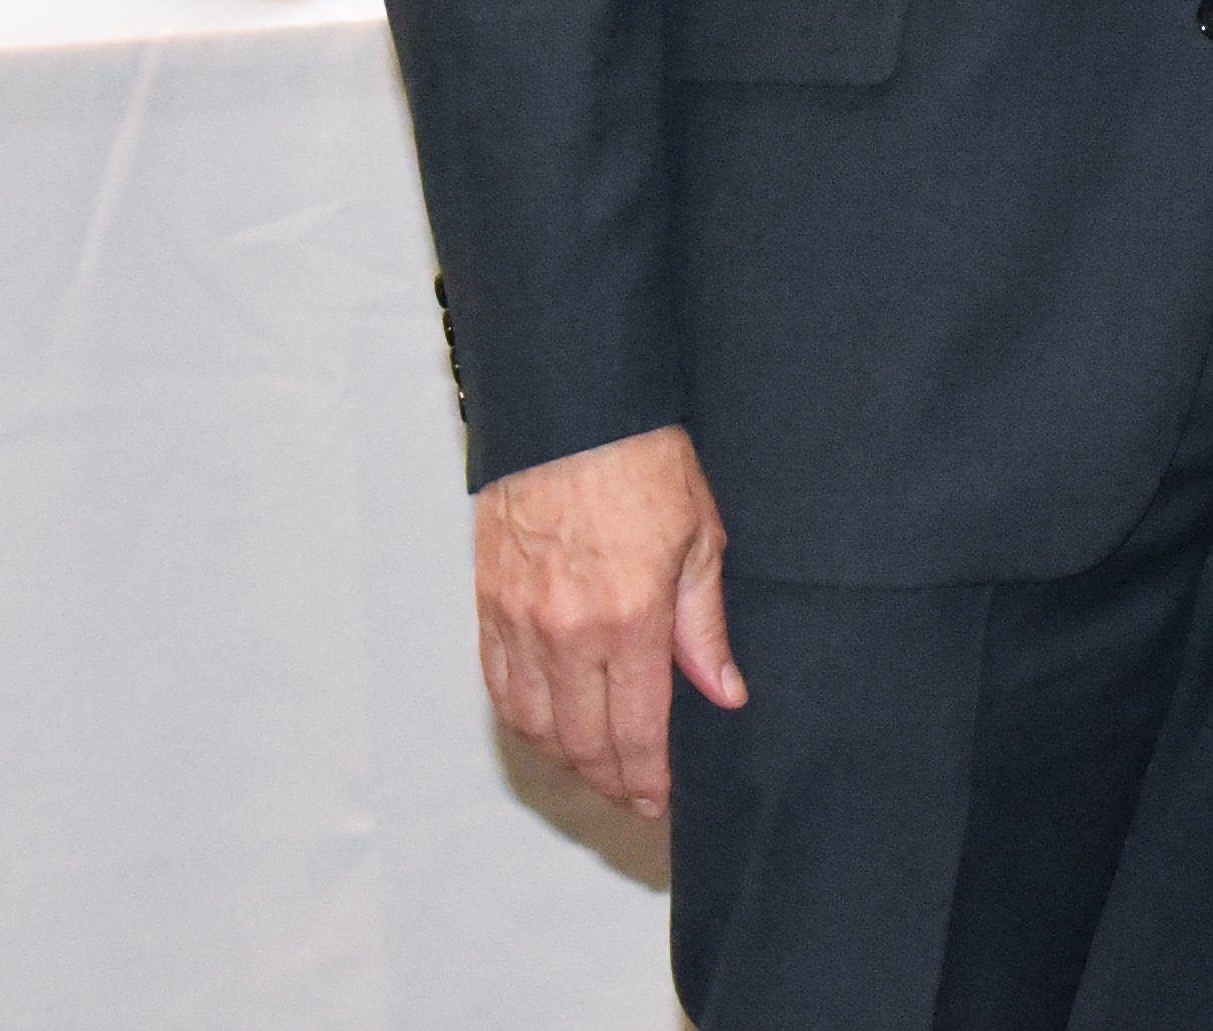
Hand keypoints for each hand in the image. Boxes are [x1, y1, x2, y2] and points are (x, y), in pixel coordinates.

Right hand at [474, 421, 744, 816]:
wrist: (574, 413)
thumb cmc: (645, 464)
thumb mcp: (702, 541)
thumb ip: (706, 628)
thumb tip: (723, 693)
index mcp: (628, 618)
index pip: (635, 731)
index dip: (648, 777)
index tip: (660, 798)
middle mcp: (566, 632)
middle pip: (582, 741)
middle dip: (611, 780)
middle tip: (636, 796)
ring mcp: (519, 622)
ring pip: (535, 726)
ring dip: (567, 759)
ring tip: (600, 769)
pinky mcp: (488, 606)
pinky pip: (500, 688)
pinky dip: (524, 721)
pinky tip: (550, 728)